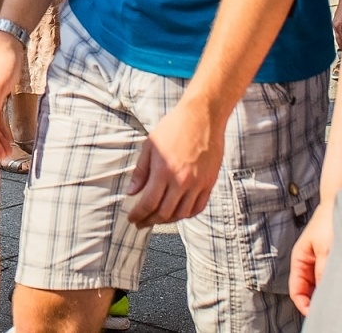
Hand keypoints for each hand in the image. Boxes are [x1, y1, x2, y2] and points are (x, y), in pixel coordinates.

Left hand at [125, 97, 225, 225]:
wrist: (202, 117)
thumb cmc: (173, 128)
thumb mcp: (150, 146)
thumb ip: (141, 171)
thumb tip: (132, 191)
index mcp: (164, 171)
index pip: (149, 203)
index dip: (139, 214)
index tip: (132, 219)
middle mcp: (181, 180)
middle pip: (165, 212)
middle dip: (150, 221)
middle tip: (142, 223)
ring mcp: (198, 183)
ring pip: (182, 213)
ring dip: (168, 220)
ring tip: (157, 219)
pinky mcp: (209, 182)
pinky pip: (198, 206)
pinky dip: (187, 214)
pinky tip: (178, 212)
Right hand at [288, 198, 334, 314]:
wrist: (341, 202)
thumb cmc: (330, 222)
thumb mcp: (326, 250)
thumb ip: (323, 273)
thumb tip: (324, 296)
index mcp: (300, 260)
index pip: (296, 291)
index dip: (304, 306)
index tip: (318, 315)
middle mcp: (309, 263)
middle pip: (309, 292)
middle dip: (317, 303)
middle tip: (333, 312)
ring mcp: (321, 262)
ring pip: (321, 286)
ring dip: (328, 294)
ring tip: (341, 302)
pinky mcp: (333, 260)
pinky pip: (332, 279)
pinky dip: (336, 286)